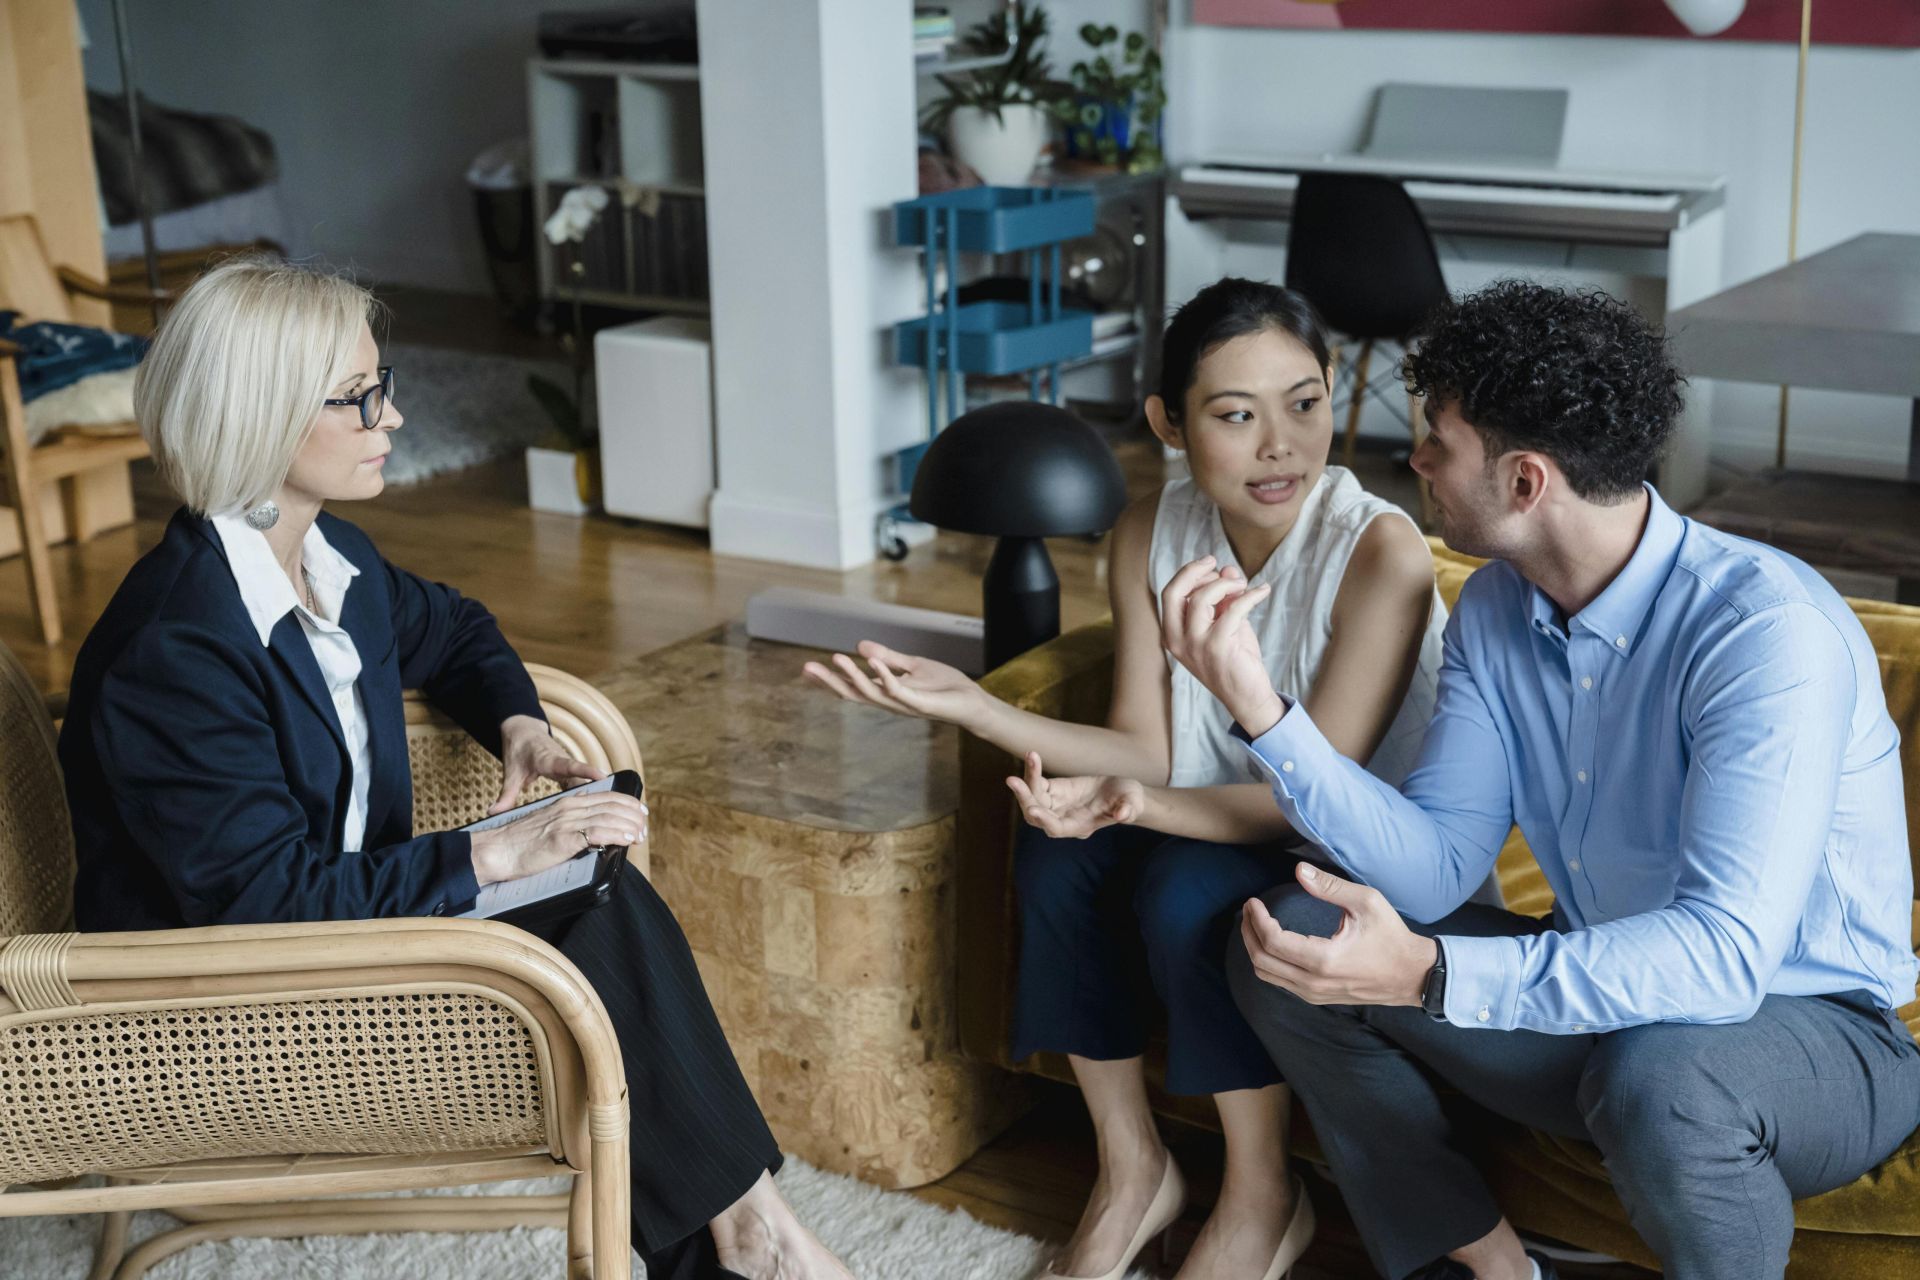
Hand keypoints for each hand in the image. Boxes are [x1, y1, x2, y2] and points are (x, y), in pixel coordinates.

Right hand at [469, 788, 650, 885]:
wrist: (496, 851)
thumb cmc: (520, 845)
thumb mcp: (548, 826)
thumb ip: (569, 824)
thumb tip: (590, 830)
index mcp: (566, 803)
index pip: (605, 797)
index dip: (627, 803)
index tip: (641, 812)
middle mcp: (569, 808)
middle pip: (612, 804)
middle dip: (633, 815)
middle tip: (645, 827)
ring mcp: (566, 822)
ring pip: (608, 816)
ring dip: (630, 826)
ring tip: (641, 835)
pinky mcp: (563, 838)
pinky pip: (596, 832)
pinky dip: (616, 834)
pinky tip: (627, 839)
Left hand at [491, 714, 604, 813]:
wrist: (523, 732)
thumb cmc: (518, 750)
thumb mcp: (511, 773)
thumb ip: (505, 795)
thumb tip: (493, 813)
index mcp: (549, 760)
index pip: (570, 765)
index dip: (586, 771)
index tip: (602, 776)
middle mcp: (563, 762)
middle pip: (582, 777)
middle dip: (596, 788)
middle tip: (610, 803)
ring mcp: (567, 766)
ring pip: (584, 781)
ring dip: (594, 793)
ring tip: (608, 810)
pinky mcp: (568, 772)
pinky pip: (580, 783)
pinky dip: (586, 794)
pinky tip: (594, 810)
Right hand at [802, 641, 987, 729]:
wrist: (972, 701)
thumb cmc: (945, 687)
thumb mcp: (913, 665)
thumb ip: (888, 657)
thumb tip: (860, 645)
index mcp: (886, 692)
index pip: (853, 687)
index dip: (830, 679)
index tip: (807, 669)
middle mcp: (890, 701)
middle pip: (854, 693)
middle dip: (830, 682)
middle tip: (807, 668)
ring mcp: (903, 704)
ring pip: (871, 692)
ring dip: (853, 675)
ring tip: (836, 658)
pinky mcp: (919, 704)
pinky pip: (898, 690)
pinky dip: (884, 675)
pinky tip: (872, 660)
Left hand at [1005, 751, 1143, 839]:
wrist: (1122, 793)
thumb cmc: (1129, 801)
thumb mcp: (1132, 804)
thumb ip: (1128, 810)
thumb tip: (1123, 815)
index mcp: (1078, 827)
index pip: (1056, 828)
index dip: (1045, 820)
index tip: (1034, 809)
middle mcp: (1062, 819)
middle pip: (1035, 815)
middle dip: (1025, 798)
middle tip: (1013, 781)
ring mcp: (1055, 805)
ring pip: (1033, 796)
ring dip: (1027, 779)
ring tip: (1030, 756)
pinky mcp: (1054, 790)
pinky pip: (1038, 782)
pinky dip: (1034, 769)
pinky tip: (1032, 754)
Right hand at [1159, 556, 1284, 735]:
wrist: (1247, 697)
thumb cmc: (1234, 661)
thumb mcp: (1225, 624)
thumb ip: (1223, 598)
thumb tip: (1228, 569)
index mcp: (1172, 635)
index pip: (1170, 593)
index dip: (1189, 573)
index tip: (1211, 565)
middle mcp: (1177, 640)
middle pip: (1175, 591)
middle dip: (1195, 570)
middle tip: (1216, 563)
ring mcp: (1195, 645)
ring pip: (1202, 597)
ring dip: (1226, 584)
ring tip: (1243, 585)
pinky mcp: (1218, 647)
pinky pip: (1234, 609)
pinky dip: (1251, 595)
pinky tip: (1263, 592)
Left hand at [1239, 862, 1436, 1006]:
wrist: (1412, 975)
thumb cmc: (1391, 937)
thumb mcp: (1367, 902)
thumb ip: (1330, 886)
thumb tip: (1298, 870)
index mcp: (1324, 959)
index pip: (1272, 941)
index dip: (1256, 919)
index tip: (1253, 901)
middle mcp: (1314, 982)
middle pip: (1261, 960)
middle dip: (1248, 931)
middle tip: (1248, 909)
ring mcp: (1314, 994)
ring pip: (1266, 974)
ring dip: (1254, 947)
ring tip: (1254, 923)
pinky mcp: (1316, 997)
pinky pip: (1279, 982)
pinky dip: (1267, 960)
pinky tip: (1271, 941)